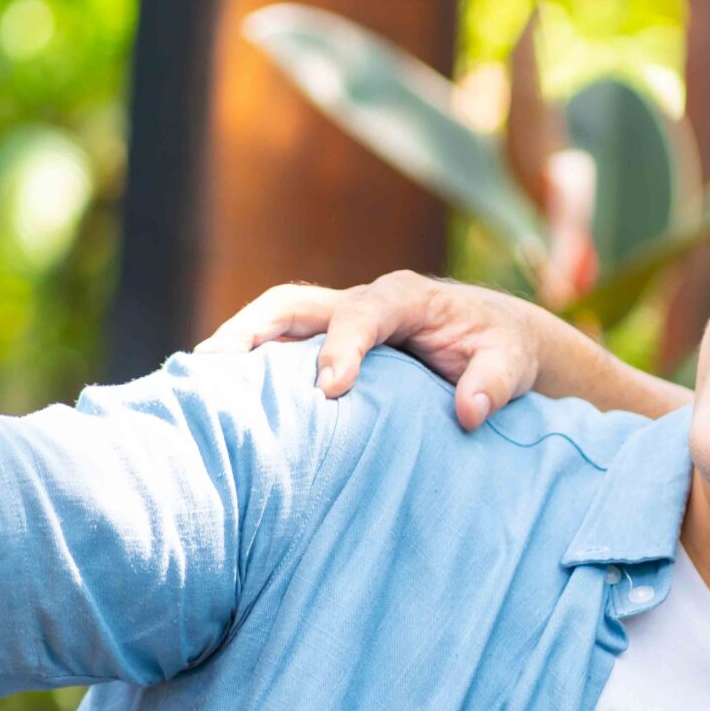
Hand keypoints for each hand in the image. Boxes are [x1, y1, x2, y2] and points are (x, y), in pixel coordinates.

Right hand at [196, 270, 547, 427]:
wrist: (497, 339)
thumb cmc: (503, 350)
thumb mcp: (512, 364)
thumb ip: (494, 383)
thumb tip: (470, 412)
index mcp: (406, 298)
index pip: (365, 313)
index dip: (344, 346)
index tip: (330, 388)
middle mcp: (365, 302)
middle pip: (296, 304)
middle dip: (255, 329)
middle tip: (218, 367)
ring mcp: (340, 321)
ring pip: (277, 322)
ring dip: (237, 346)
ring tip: (197, 383)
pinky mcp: (328, 343)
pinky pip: (281, 347)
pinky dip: (249, 365)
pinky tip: (219, 399)